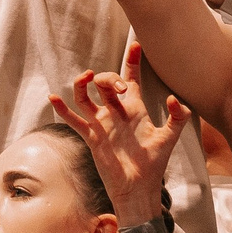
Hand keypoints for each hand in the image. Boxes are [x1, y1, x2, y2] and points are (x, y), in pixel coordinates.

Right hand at [47, 45, 189, 228]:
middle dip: (111, 78)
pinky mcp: (91, 136)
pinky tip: (53, 98)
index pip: (132, 78)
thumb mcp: (170, 137)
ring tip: (86, 77)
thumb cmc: (154, 164)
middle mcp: (116, 112)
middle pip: (107, 84)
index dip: (133, 61)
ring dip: (83, 84)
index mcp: (135, 108)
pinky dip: (62, 110)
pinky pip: (73, 120)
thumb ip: (178, 117)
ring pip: (86, 97)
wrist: (138, 187)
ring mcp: (102, 123)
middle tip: (122, 86)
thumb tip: (174, 98)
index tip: (136, 44)